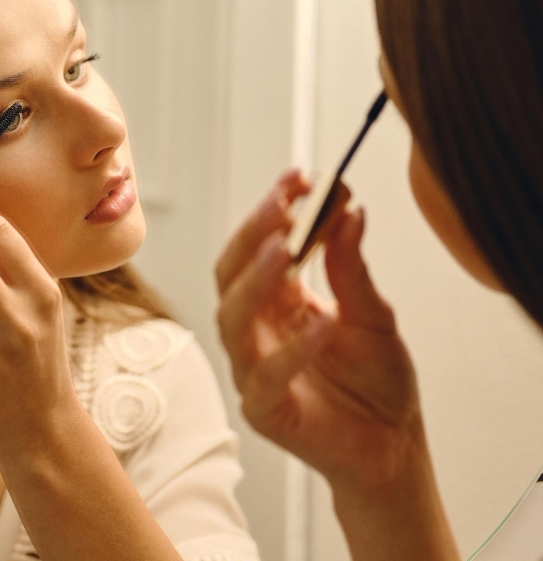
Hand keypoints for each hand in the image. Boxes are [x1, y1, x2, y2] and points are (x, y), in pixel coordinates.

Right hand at [215, 170, 425, 494]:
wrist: (391, 443)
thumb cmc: (375, 378)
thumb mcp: (374, 312)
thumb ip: (353, 267)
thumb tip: (349, 210)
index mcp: (276, 299)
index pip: (256, 246)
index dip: (270, 211)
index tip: (298, 178)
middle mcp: (256, 329)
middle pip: (230, 274)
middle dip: (252, 235)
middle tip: (282, 204)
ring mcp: (253, 368)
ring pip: (232, 319)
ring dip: (256, 281)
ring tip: (285, 250)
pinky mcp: (263, 410)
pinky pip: (264, 376)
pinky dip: (291, 350)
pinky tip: (322, 324)